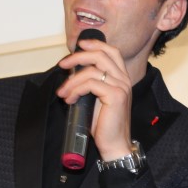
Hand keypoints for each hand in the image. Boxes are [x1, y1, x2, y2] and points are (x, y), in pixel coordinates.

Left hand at [57, 38, 133, 160]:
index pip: (112, 52)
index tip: (79, 45)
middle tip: (63, 65)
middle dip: (78, 57)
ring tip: (63, 93)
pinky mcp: (115, 96)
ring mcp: (121, 87)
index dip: (95, 44)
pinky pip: (90, 84)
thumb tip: (73, 73)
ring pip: (91, 70)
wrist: (114, 144)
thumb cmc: (104, 124)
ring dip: (72, 80)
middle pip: (101, 55)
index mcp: (122, 78)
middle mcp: (124, 79)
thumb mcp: (97, 98)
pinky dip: (75, 90)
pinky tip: (70, 100)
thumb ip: (91, 84)